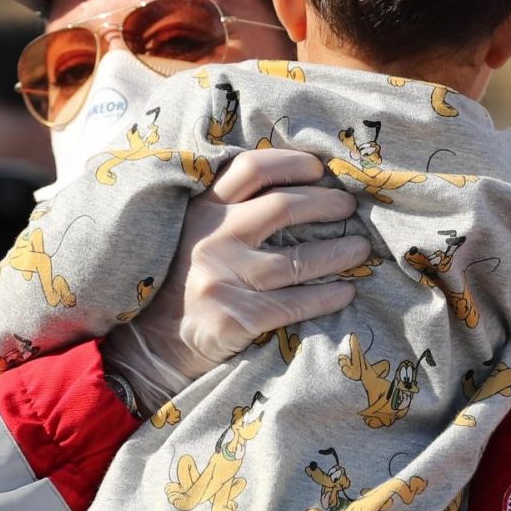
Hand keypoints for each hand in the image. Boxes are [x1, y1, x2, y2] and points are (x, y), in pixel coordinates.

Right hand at [105, 149, 371, 404]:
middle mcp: (212, 239)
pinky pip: (294, 304)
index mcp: (202, 210)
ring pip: (296, 259)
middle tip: (349, 208)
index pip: (250, 169)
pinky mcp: (235, 318)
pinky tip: (347, 292)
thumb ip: (227, 208)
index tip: (319, 170)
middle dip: (326, 204)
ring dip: (338, 252)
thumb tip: (296, 187)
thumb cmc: (182, 284)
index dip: (291, 163)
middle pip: (283, 207)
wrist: (150, 347)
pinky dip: (326, 297)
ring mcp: (223, 279)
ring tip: (360, 249)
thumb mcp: (192, 233)